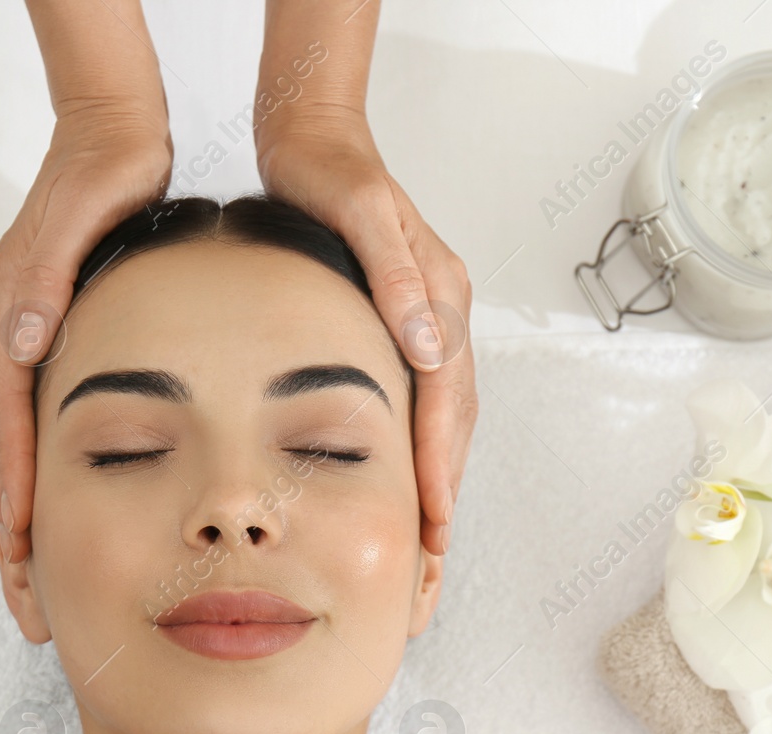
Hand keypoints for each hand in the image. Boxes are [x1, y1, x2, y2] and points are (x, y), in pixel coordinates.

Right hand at [0, 107, 172, 565]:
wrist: (109, 131)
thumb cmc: (104, 173)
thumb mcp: (79, 218)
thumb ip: (44, 279)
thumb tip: (18, 343)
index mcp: (3, 313)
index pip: (2, 424)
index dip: (14, 495)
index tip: (24, 557)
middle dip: (7, 531)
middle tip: (26, 603)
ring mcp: (10, 334)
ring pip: (3, 447)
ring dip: (15, 516)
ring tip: (31, 582)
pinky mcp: (33, 335)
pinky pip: (20, 424)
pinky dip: (29, 476)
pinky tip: (48, 512)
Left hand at [255, 108, 475, 556]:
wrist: (315, 142)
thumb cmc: (331, 176)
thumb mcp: (363, 215)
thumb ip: (399, 280)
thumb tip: (430, 349)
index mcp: (440, 292)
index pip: (447, 395)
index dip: (440, 461)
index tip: (434, 517)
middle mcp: (442, 311)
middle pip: (456, 416)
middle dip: (447, 487)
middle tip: (435, 553)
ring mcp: (428, 319)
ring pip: (446, 414)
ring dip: (439, 476)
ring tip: (429, 537)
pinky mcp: (403, 324)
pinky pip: (424, 398)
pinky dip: (421, 446)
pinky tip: (406, 479)